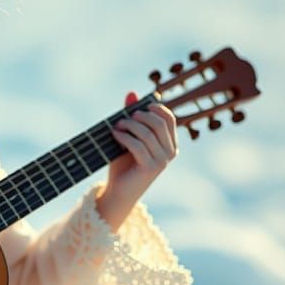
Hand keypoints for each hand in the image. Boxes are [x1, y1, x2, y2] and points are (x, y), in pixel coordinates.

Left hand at [98, 92, 177, 231]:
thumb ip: (131, 116)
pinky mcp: (150, 168)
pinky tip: (114, 134)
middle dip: (139, 116)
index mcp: (169, 144)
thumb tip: (131, 93)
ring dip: (129, 125)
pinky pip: (138, 145)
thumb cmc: (123, 164)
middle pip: (158, 123)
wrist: (117, 191)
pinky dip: (125, 137)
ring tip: (116, 126)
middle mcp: (170, 152)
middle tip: (122, 118)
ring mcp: (162, 161)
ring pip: (147, 133)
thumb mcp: (128, 137)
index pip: (169, 118)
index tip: (136, 108)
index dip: (154, 108)